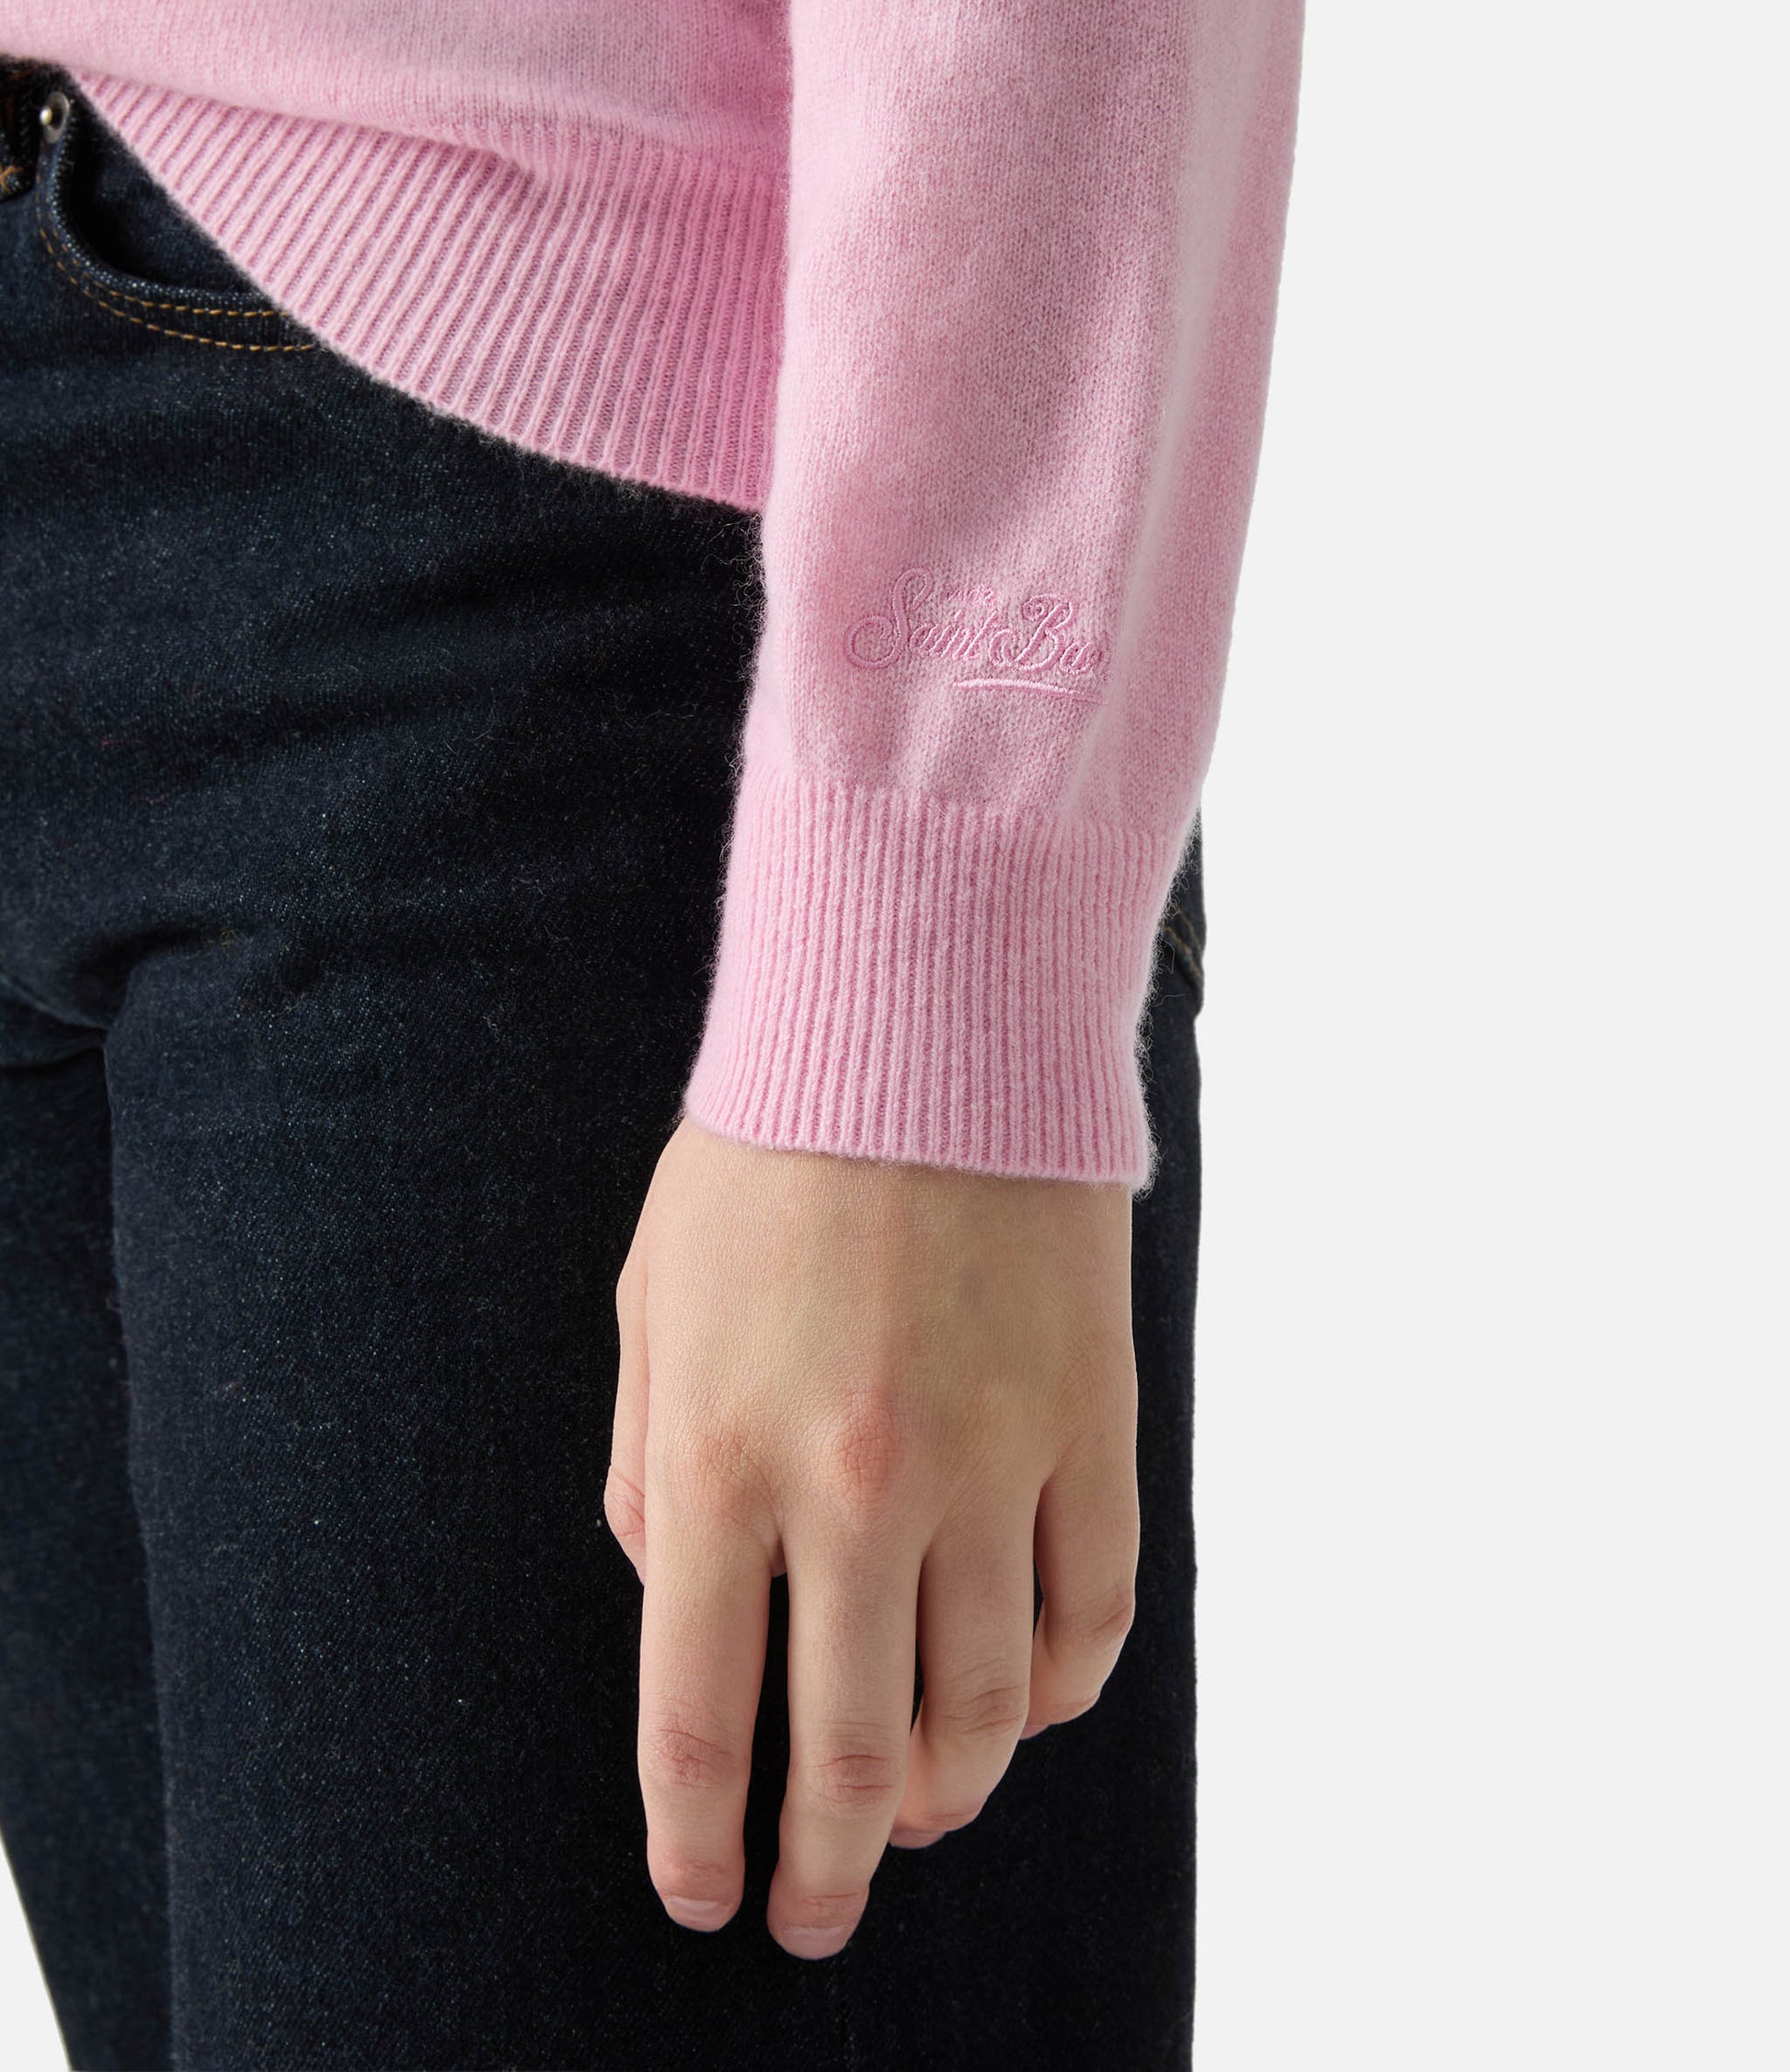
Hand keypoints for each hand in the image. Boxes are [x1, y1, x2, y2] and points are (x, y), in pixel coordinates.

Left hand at [604, 1116, 1137, 1958]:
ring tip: (920, 1816)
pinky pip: (1096, 1614)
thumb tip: (680, 1602)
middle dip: (822, 1867)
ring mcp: (992, 1466)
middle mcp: (856, 1489)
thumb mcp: (650, 1306)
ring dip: (950, 1795)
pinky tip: (1031, 1704)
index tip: (705, 1899)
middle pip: (846, 1754)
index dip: (697, 1841)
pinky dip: (1065, 1691)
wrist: (927, 1019)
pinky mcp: (1095, 1428)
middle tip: (813, 1918)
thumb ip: (650, 1472)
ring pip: (987, 1712)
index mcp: (719, 1458)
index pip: (697, 1718)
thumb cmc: (768, 1155)